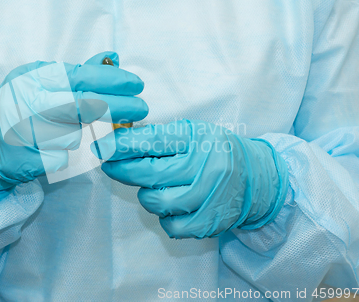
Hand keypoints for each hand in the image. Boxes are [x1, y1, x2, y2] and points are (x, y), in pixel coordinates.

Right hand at [0, 52, 147, 199]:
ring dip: (83, 133)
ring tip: (77, 130)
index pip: (80, 75)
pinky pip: (64, 156)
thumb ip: (78, 72)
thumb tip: (112, 57)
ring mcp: (24, 131)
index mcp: (30, 77)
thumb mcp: (44, 85)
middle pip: (84, 103)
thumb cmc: (20, 111)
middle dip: (118, 106)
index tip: (136, 84)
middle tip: (141, 108)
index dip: (112, 80)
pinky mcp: (27, 158)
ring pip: (75, 133)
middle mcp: (25, 100)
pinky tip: (57, 148)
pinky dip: (68, 153)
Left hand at [91, 119, 288, 238]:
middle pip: (149, 173)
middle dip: (122, 170)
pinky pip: (170, 225)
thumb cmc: (215, 152)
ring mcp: (208, 196)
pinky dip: (164, 217)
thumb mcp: (192, 134)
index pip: (153, 141)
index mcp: (198, 139)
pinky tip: (172, 205)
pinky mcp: (209, 221)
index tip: (102, 148)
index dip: (122, 145)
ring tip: (156, 186)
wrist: (256, 178)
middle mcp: (204, 166)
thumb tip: (118, 143)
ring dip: (147, 195)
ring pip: (156, 200)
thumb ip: (159, 138)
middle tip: (110, 166)